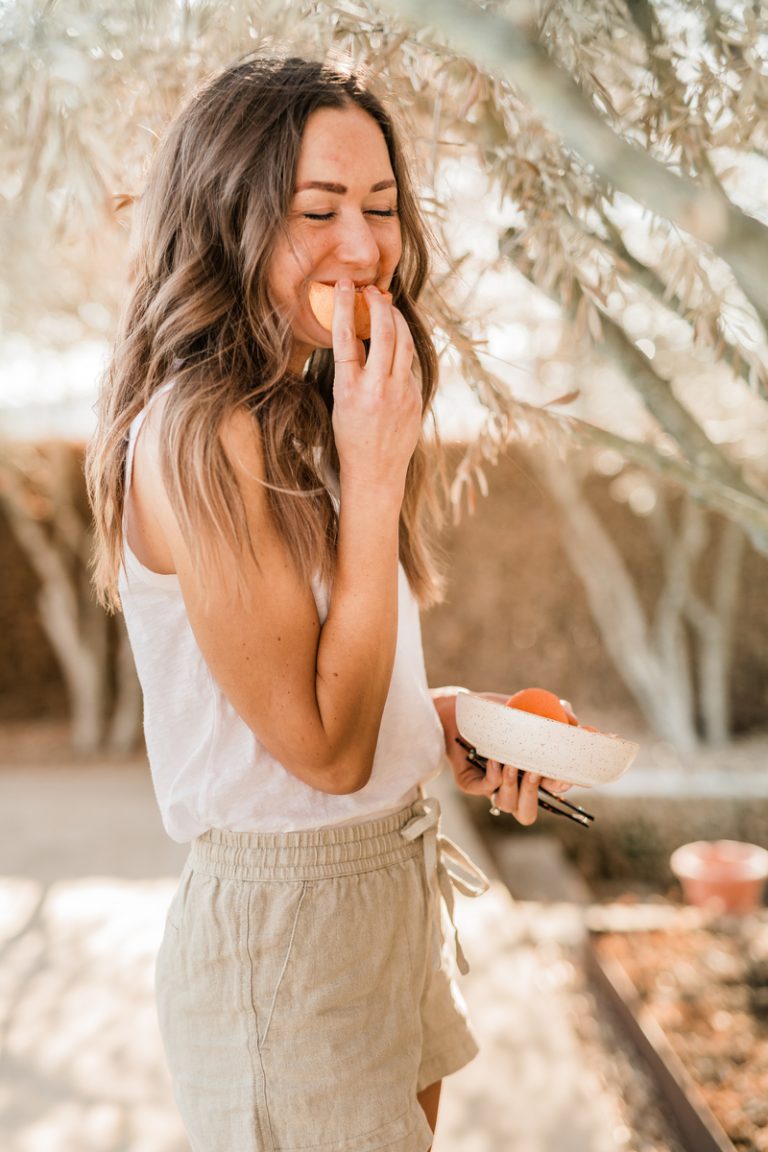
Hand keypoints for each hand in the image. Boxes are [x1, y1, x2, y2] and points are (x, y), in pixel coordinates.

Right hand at [331, 280, 422, 494]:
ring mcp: (401, 394)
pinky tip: (395, 340)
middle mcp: (377, 390)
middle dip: (379, 305)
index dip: (344, 307)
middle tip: (372, 291)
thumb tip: (358, 334)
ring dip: (396, 319)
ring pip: (404, 343)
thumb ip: (351, 369)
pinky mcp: (416, 398)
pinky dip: (401, 347)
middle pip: (384, 333)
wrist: (376, 471)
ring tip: (387, 307)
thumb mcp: (341, 402)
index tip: (344, 285)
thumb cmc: (351, 437)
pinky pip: (410, 363)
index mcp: (350, 390)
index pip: (346, 339)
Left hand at [432, 688, 575, 826]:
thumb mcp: (535, 709)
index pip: (555, 790)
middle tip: (534, 771)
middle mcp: (513, 784)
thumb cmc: (501, 711)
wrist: (464, 709)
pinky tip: (492, 758)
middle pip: (528, 814)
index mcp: (534, 771)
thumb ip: (560, 716)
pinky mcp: (472, 783)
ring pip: (507, 805)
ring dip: (511, 784)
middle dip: (532, 795)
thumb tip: (581, 726)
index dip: (563, 784)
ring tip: (508, 761)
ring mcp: (492, 786)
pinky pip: (485, 790)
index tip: (564, 770)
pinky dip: (492, 775)